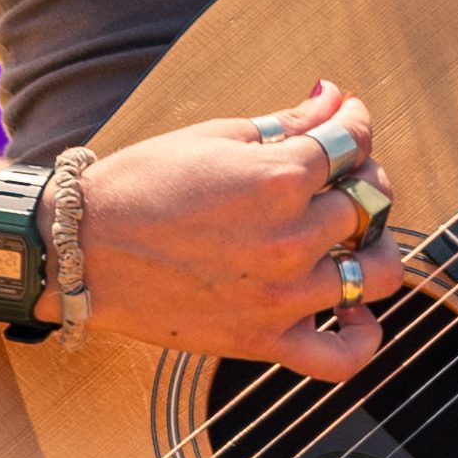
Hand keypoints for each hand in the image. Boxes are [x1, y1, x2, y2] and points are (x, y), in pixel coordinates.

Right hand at [71, 76, 405, 379]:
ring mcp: (282, 296)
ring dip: (375, 248)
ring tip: (354, 239)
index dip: (355, 125)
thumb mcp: (215, 137)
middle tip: (340, 178)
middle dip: (363, 180)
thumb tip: (335, 99)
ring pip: (377, 274)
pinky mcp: (262, 340)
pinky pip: (340, 358)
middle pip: (370, 205)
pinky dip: (363, 339)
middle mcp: (290, 239)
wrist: (81, 249)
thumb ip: (287, 123)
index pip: (353, 144)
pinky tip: (355, 314)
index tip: (345, 122)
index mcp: (279, 178)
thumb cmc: (142, 184)